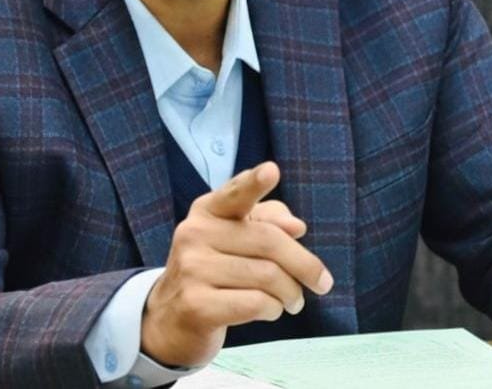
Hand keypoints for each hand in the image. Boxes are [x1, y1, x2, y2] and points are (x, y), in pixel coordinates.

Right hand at [140, 161, 332, 366]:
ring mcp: (192, 269)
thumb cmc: (213, 272)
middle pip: (268, 241)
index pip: (235, 194)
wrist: (169, 321)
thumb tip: (296, 226)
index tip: (272, 171)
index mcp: (207, 210)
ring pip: (267, 276)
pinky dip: (273, 309)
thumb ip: (267, 222)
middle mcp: (195, 233)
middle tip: (322, 283)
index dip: (254, 183)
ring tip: (292, 300)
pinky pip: (255, 303)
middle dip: (304, 265)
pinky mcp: (196, 305)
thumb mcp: (234, 239)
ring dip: (291, 293)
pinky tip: (270, 310)